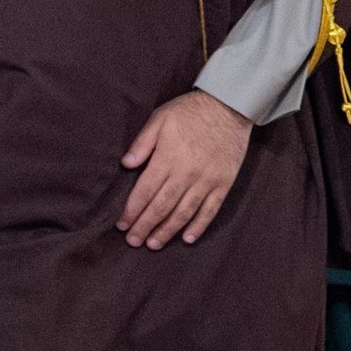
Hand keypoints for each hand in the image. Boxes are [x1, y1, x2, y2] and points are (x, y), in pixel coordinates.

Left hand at [117, 89, 250, 249]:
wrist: (228, 106)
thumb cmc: (189, 112)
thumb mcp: (160, 118)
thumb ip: (142, 143)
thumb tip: (126, 165)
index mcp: (167, 158)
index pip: (145, 191)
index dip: (132, 211)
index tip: (122, 225)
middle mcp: (186, 173)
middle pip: (161, 207)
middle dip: (145, 226)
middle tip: (133, 241)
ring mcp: (207, 181)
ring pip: (184, 213)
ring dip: (167, 231)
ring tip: (154, 244)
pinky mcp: (223, 184)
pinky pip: (210, 210)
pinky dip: (198, 226)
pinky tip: (187, 238)